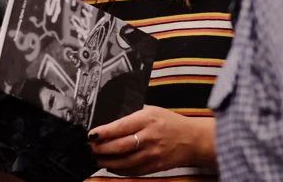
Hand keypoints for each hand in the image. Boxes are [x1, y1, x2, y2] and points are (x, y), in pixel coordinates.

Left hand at [87, 105, 215, 175]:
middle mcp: (150, 137)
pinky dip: (118, 170)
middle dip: (101, 148)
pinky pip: (132, 171)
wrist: (192, 140)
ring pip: (123, 162)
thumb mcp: (153, 110)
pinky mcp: (154, 166)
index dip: (103, 132)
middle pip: (119, 146)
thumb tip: (109, 118)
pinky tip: (110, 165)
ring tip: (96, 157)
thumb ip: (133, 113)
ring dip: (106, 161)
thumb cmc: (170, 123)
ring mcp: (152, 154)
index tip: (91, 134)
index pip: (120, 127)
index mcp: (148, 119)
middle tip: (90, 147)